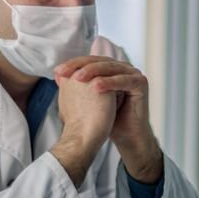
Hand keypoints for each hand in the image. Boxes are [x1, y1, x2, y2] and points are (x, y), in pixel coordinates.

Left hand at [55, 56, 162, 183]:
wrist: (125, 136)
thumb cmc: (108, 119)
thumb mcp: (89, 98)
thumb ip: (78, 85)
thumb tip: (57, 74)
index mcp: (111, 69)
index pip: (90, 61)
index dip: (73, 65)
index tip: (57, 72)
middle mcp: (122, 68)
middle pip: (100, 61)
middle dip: (81, 67)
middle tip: (66, 73)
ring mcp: (133, 74)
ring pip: (110, 68)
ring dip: (93, 72)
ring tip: (78, 79)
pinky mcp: (141, 82)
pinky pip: (123, 80)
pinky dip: (109, 83)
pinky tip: (96, 87)